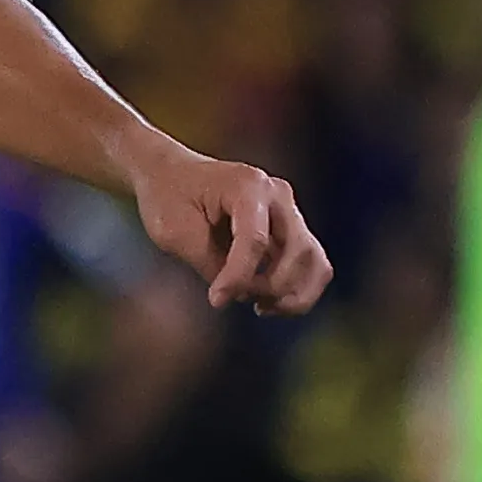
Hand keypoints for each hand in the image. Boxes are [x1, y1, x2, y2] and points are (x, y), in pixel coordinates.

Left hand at [129, 145, 330, 314]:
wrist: (170, 174)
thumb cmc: (167, 197)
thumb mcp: (174, 231)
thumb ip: (208, 261)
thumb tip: (238, 293)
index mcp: (247, 186)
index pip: (255, 239)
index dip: (238, 276)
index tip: (216, 300)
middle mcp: (277, 195)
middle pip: (297, 251)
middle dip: (270, 286)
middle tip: (231, 297)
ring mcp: (287, 210)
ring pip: (314, 261)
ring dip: (292, 294)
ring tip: (260, 307)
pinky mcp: (288, 228)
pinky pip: (309, 264)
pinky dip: (296, 289)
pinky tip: (265, 301)